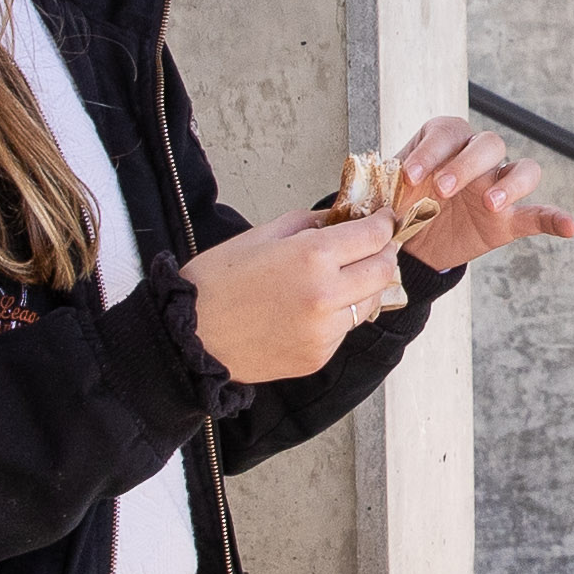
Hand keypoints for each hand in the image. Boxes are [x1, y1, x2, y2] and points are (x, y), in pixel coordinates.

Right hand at [184, 207, 407, 382]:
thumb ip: (309, 223)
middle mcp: (327, 295)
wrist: (188, 335)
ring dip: (366, 286)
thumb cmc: (216, 282)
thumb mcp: (262, 235)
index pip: (373, 236)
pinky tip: (315, 307)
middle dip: (384, 253)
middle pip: (384, 269)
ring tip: (345, 277)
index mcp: (313, 257)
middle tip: (374, 246)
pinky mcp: (319, 356)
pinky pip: (345, 330)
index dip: (384, 224)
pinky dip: (340, 315)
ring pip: (370, 302)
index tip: (384, 220)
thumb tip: (341, 217)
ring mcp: (325, 331)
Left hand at [385, 115, 573, 271]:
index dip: (430, 151)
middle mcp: (476, 156)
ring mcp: (497, 185)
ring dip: (509, 183)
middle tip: (441, 190)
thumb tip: (367, 185)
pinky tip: (569, 227)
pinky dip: (556, 218)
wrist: (408, 243)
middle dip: (465, 164)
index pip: (446, 132)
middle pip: (488, 143)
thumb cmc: (397, 204)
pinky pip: (539, 213)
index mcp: (444, 140)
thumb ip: (382, 180)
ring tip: (490, 203)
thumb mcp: (384, 187)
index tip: (409, 176)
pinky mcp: (510, 217)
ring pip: (521, 169)